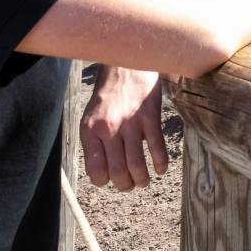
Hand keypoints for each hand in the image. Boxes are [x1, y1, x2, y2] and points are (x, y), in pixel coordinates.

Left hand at [80, 66, 168, 190]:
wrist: (125, 64)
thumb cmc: (108, 94)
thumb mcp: (91, 117)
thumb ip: (95, 142)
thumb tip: (105, 170)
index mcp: (90, 131)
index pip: (96, 170)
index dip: (104, 181)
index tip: (111, 179)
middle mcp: (108, 129)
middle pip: (118, 172)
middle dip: (125, 185)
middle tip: (130, 185)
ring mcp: (130, 124)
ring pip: (137, 165)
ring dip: (142, 179)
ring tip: (144, 181)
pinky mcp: (150, 117)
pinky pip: (157, 148)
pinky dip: (160, 164)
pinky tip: (160, 169)